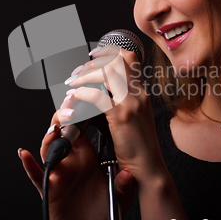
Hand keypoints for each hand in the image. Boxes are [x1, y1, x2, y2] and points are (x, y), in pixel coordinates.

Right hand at [19, 109, 134, 219]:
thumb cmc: (103, 214)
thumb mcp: (119, 196)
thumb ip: (123, 184)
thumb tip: (128, 174)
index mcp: (88, 158)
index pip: (82, 129)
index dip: (82, 114)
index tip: (87, 101)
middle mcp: (72, 162)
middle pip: (63, 133)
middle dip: (64, 118)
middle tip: (70, 108)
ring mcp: (60, 173)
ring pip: (49, 149)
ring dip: (50, 137)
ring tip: (55, 129)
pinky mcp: (49, 188)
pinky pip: (36, 175)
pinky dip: (28, 165)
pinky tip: (25, 154)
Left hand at [65, 45, 167, 181]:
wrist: (148, 167)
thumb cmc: (138, 146)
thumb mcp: (133, 117)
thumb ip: (119, 101)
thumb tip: (97, 91)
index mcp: (141, 92)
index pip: (129, 57)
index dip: (109, 51)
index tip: (92, 55)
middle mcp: (139, 93)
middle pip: (116, 60)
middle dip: (92, 62)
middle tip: (77, 71)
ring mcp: (132, 103)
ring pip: (106, 73)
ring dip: (84, 75)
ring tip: (72, 83)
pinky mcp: (122, 116)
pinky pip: (97, 95)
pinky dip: (82, 93)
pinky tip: (74, 98)